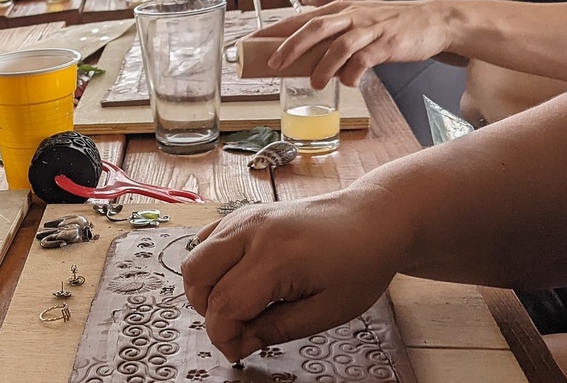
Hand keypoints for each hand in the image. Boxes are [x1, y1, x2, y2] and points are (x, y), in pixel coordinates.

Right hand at [182, 187, 408, 362]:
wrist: (371, 220)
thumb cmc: (360, 263)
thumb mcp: (327, 312)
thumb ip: (277, 329)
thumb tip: (240, 342)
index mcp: (276, 257)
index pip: (224, 304)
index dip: (224, 336)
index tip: (238, 352)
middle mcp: (252, 230)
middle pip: (196, 275)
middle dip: (207, 311)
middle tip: (237, 328)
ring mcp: (244, 217)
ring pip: (195, 256)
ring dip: (206, 288)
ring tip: (239, 305)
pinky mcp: (243, 214)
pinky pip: (206, 240)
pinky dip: (211, 265)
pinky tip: (237, 280)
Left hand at [253, 0, 456, 88]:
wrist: (432, 21)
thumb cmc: (389, 25)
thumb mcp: (356, 23)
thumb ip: (332, 37)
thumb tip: (302, 60)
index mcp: (339, 9)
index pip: (299, 18)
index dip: (274, 30)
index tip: (250, 43)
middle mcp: (351, 15)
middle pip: (314, 27)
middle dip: (290, 46)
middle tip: (273, 64)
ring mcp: (369, 28)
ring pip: (338, 45)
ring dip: (322, 66)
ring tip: (313, 82)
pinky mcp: (387, 43)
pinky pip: (365, 59)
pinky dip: (353, 73)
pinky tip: (348, 83)